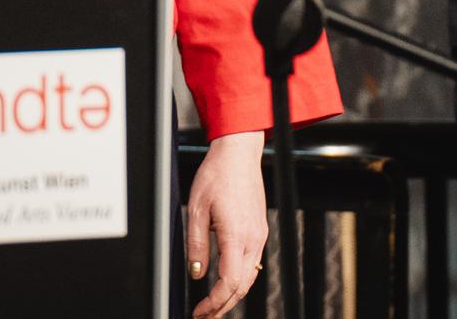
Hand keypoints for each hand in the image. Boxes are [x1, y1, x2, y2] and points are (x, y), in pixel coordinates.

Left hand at [187, 131, 265, 317]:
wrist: (238, 154)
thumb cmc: (217, 175)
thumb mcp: (197, 210)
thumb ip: (197, 245)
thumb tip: (197, 272)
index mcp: (236, 235)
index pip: (230, 283)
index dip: (214, 303)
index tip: (199, 311)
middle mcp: (253, 238)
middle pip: (242, 286)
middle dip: (223, 306)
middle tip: (204, 316)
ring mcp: (259, 234)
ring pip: (250, 277)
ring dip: (233, 295)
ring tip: (214, 305)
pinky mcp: (259, 229)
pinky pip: (253, 263)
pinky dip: (240, 280)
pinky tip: (227, 281)